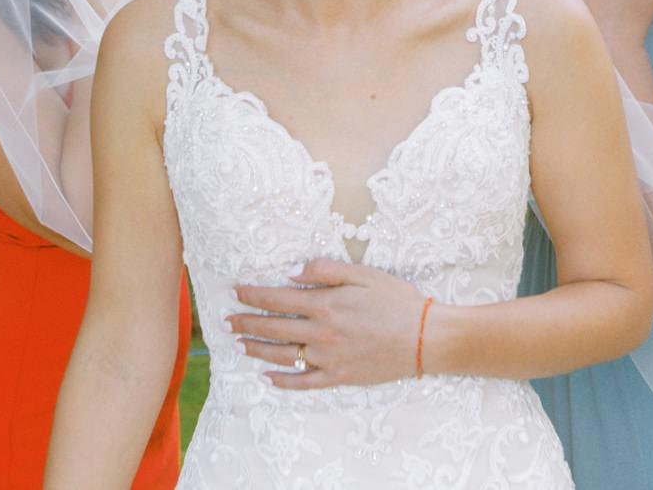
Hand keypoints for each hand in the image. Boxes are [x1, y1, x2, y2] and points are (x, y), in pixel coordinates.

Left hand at [228, 258, 428, 389]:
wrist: (426, 338)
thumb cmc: (397, 301)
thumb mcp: (363, 274)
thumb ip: (325, 270)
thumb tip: (292, 272)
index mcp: (325, 304)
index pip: (277, 299)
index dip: (253, 296)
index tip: (235, 292)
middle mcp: (320, 333)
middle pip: (273, 328)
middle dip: (246, 323)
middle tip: (227, 321)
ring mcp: (328, 358)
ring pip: (282, 356)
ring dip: (257, 350)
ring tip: (240, 346)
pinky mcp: (339, 378)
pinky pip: (304, 383)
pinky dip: (283, 382)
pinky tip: (268, 379)